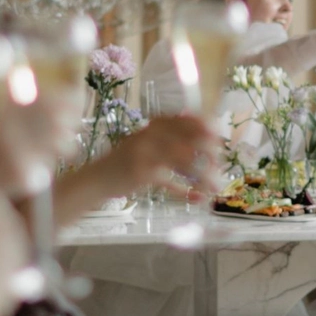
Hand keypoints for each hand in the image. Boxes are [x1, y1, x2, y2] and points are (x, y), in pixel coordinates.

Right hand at [88, 115, 221, 201]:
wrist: (96, 179)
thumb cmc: (126, 163)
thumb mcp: (148, 145)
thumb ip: (171, 141)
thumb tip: (206, 142)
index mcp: (155, 125)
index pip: (189, 119)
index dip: (208, 129)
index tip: (218, 141)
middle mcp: (151, 134)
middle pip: (192, 138)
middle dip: (211, 154)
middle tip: (218, 167)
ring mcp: (145, 152)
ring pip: (186, 162)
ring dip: (205, 175)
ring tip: (215, 186)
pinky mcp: (141, 173)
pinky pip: (172, 181)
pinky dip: (187, 191)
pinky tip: (198, 197)